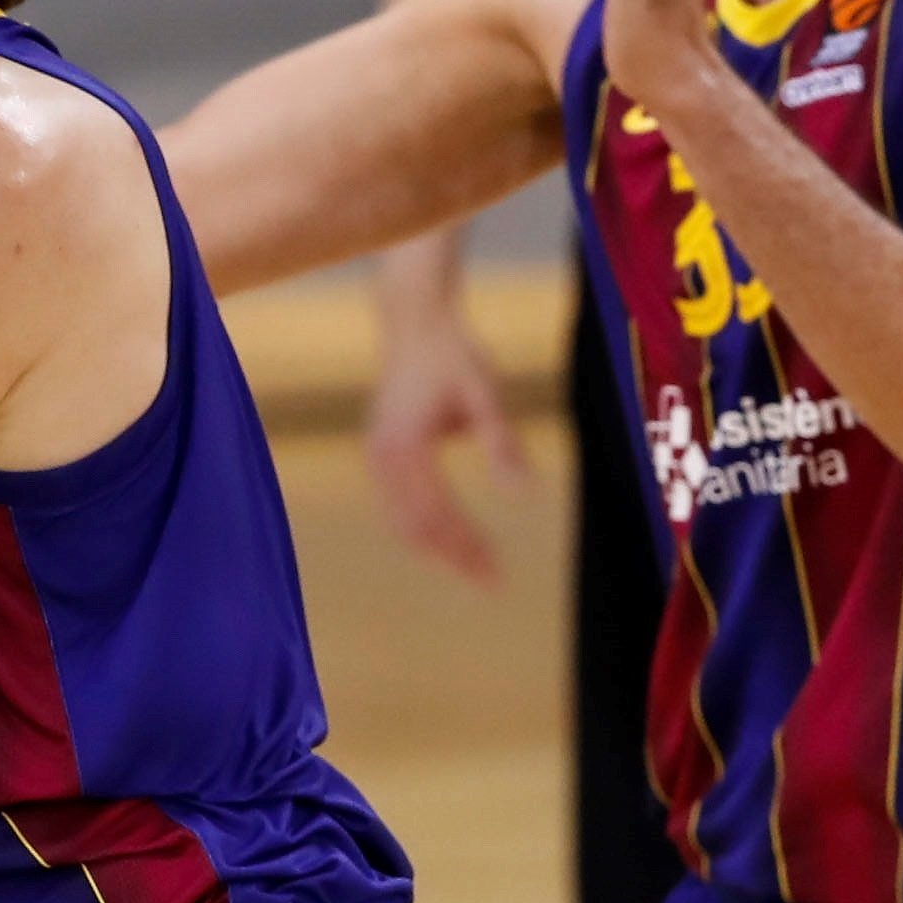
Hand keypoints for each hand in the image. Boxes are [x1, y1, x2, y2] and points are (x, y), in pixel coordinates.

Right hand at [366, 292, 533, 585]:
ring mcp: (376, 455)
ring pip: (401, 521)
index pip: (438, 514)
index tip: (495, 571)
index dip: (466, 546)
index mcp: (407, 445)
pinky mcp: (378, 451)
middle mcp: (383, 456)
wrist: (414, 322)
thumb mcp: (486, 394)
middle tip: (492, 581)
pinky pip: (394, 506)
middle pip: (417, 526)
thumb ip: (502, 444)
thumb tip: (526, 496)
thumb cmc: (455, 355)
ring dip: (436, 548)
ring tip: (474, 567)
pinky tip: (446, 540)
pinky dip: (419, 530)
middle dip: (454, 556)